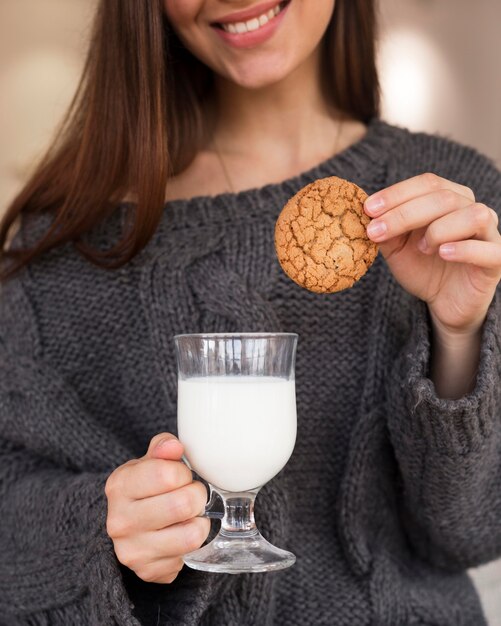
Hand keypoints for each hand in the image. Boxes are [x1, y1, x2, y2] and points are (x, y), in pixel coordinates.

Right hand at [105, 433, 209, 583]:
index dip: (183, 472)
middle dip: (196, 495)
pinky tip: (179, 533)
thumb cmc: (144, 487)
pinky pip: (188, 556)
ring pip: (191, 535)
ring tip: (190, 515)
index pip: (166, 474)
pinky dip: (191, 544)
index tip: (181, 475)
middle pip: (183, 504)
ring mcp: (132, 550)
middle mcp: (120, 521)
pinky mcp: (148, 571)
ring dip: (199, 521)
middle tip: (192, 494)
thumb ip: (163, 448)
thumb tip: (174, 446)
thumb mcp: (149, 461)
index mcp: (119, 486)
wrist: (126, 524)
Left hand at [364, 173, 500, 335]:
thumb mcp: (396, 248)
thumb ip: (384, 229)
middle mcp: (471, 209)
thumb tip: (363, 212)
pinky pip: (489, 248)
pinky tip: (443, 253)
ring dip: (439, 228)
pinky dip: (465, 248)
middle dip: (404, 214)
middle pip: (443, 197)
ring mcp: (488, 234)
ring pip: (473, 215)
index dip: (397, 193)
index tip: (368, 209)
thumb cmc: (423, 268)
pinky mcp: (497, 260)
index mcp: (449, 199)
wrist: (444, 303)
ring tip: (422, 248)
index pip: (427, 183)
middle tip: (376, 231)